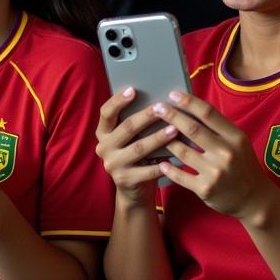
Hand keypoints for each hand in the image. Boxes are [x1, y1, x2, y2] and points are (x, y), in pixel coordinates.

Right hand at [95, 88, 178, 205]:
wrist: (133, 189)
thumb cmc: (137, 154)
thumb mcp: (132, 137)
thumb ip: (137, 121)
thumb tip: (158, 100)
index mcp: (103, 133)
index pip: (106, 113)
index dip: (118, 100)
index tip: (133, 89)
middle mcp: (104, 148)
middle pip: (126, 128)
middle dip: (145, 116)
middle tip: (162, 108)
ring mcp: (113, 165)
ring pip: (138, 148)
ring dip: (158, 138)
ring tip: (174, 129)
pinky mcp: (125, 180)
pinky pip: (147, 170)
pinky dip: (162, 163)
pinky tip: (176, 157)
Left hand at [152, 91, 273, 222]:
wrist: (253, 198)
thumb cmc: (242, 164)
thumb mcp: (238, 142)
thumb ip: (218, 128)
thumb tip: (191, 108)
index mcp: (235, 136)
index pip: (208, 113)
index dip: (189, 102)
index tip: (173, 94)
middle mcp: (226, 152)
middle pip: (193, 129)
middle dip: (172, 116)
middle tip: (157, 108)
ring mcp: (215, 172)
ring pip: (182, 151)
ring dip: (167, 142)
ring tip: (156, 134)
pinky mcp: (205, 189)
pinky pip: (180, 175)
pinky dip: (169, 168)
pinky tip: (161, 162)